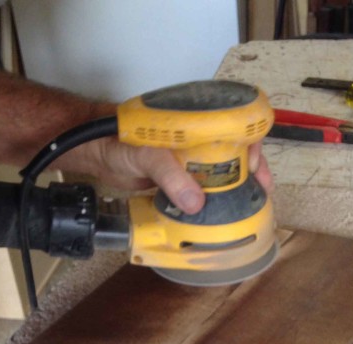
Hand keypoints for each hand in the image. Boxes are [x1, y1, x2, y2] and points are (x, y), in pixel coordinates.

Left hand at [57, 139, 274, 214]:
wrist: (91, 152)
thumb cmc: (115, 139)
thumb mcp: (146, 154)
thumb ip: (169, 175)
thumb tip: (196, 203)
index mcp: (193, 120)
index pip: (234, 124)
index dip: (251, 144)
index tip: (256, 165)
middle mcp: (195, 136)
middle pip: (233, 151)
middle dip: (250, 170)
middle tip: (260, 191)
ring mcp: (186, 159)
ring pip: (219, 172)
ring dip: (234, 189)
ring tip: (248, 206)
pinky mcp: (176, 179)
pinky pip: (199, 188)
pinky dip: (212, 201)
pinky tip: (221, 214)